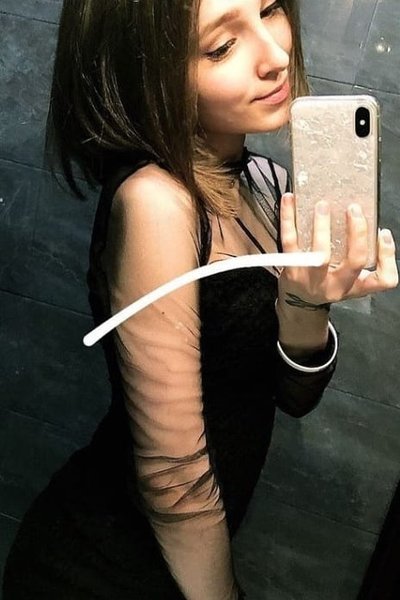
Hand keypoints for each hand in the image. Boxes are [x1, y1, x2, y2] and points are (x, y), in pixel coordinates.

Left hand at [278, 193, 398, 306]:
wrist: (297, 299)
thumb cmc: (326, 281)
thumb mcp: (348, 277)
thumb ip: (356, 254)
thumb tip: (360, 219)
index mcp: (355, 285)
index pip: (383, 279)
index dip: (388, 255)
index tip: (383, 232)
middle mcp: (336, 285)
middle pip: (355, 262)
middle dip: (358, 233)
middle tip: (354, 209)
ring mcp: (313, 279)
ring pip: (321, 255)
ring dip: (322, 227)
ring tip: (322, 205)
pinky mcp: (291, 270)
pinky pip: (290, 242)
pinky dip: (289, 219)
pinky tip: (289, 200)